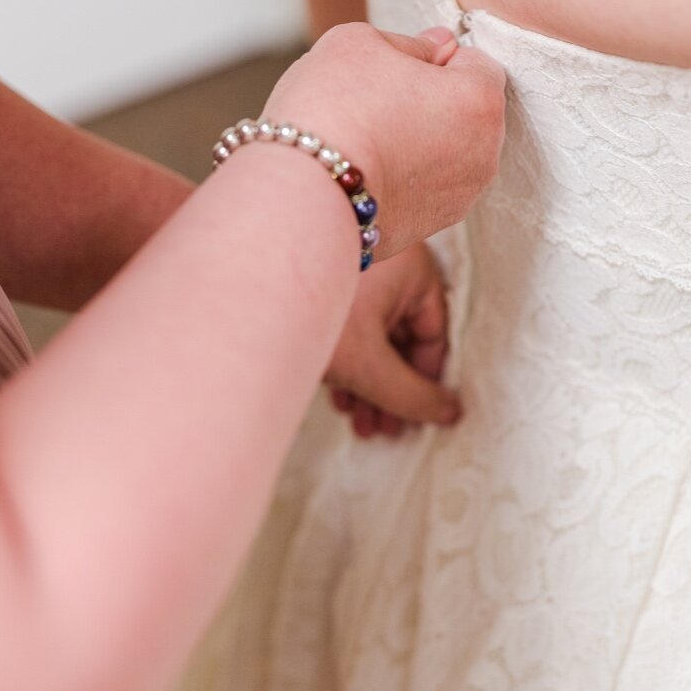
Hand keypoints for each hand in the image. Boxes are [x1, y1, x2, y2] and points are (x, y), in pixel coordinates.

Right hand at [261, 22, 505, 258]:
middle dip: (428, 105)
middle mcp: (484, 154)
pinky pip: (421, 192)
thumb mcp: (358, 42)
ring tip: (365, 143)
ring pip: (443, 155)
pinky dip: (401, 181)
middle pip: (462, 113)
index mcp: (479, 99)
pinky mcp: (428, 228)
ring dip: (416, 144)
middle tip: (373, 105)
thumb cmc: (331, 109)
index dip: (434, 60)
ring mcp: (459, 198)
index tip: (393, 72)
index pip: (475, 63)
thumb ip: (410, 41)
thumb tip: (437, 47)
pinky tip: (363, 174)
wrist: (300, 193)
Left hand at [327, 241, 459, 436]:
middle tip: (382, 431)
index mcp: (414, 269)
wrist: (241, 268)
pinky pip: (345, 319)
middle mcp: (388, 259)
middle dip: (391, 389)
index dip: (425, 384)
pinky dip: (345, 355)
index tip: (413, 421)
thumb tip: (449, 414)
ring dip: (366, 379)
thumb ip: (411, 395)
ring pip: (371, 330)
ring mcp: (352, 263)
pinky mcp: (318, 273)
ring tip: (356, 422)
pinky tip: (334, 395)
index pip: (433, 336)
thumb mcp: (368, 362)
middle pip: (400, 335)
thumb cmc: (312, 307)